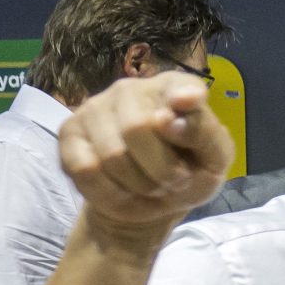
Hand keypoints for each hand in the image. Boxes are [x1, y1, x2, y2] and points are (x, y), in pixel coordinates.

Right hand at [59, 71, 233, 244]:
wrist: (153, 200)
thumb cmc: (190, 171)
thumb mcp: (214, 159)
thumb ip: (204, 133)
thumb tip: (167, 118)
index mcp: (173, 87)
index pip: (178, 85)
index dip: (181, 98)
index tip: (182, 108)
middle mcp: (130, 89)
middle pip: (137, 128)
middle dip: (162, 170)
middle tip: (172, 179)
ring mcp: (94, 108)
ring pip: (112, 155)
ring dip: (139, 184)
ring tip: (150, 184)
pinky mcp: (69, 133)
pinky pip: (86, 169)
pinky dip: (111, 192)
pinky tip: (122, 188)